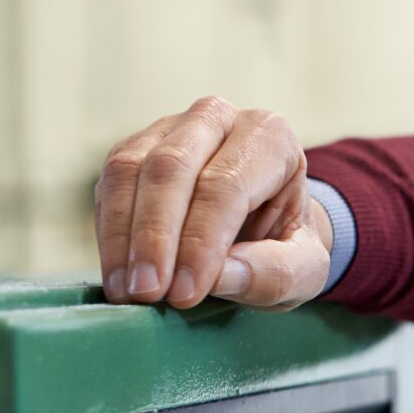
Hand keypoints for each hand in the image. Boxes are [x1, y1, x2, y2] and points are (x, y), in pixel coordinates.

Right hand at [94, 96, 332, 309]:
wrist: (264, 229)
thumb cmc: (286, 244)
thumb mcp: (305, 269)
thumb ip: (274, 273)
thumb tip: (219, 277)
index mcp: (270, 137)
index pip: (226, 185)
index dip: (201, 241)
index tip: (185, 293)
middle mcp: (215, 120)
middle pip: (170, 167)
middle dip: (154, 236)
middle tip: (148, 292)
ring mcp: (166, 130)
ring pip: (128, 170)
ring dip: (122, 236)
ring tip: (128, 291)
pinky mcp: (131, 153)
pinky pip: (108, 186)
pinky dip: (110, 234)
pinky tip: (118, 276)